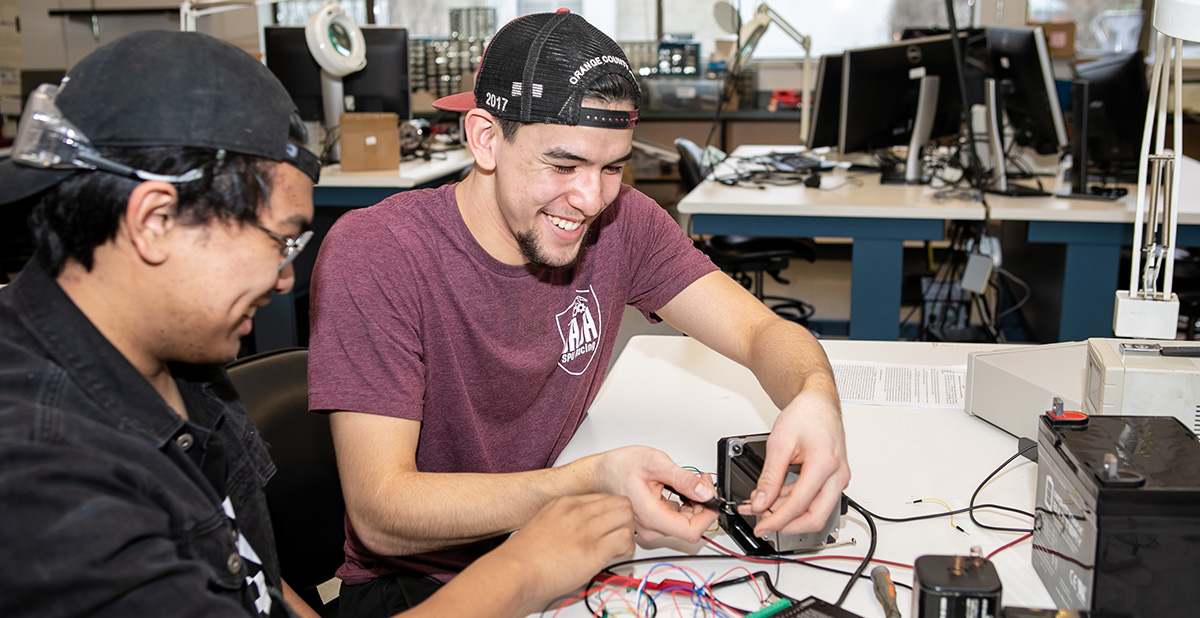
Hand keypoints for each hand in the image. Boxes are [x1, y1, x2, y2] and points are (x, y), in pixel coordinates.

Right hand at [490, 494, 634, 603]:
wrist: (514, 570)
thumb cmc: (524, 556)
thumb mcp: (543, 524)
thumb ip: (563, 523)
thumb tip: (576, 534)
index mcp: (565, 503)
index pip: (604, 497)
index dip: (611, 512)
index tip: (610, 525)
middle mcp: (578, 511)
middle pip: (620, 502)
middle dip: (625, 519)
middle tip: (619, 534)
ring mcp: (587, 528)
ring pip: (627, 516)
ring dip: (627, 532)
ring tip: (618, 547)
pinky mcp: (594, 549)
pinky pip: (625, 539)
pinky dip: (626, 548)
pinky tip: (615, 556)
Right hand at [592, 446, 718, 542]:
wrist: (599, 473)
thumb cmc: (619, 467)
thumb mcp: (655, 463)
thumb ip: (682, 479)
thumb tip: (704, 492)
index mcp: (651, 516)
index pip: (691, 532)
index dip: (707, 516)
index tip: (711, 498)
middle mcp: (650, 528)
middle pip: (690, 527)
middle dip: (702, 504)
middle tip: (700, 480)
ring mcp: (650, 528)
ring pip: (684, 523)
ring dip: (693, 503)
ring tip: (688, 481)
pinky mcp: (651, 523)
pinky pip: (675, 519)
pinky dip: (683, 504)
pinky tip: (677, 488)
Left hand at [744, 387, 849, 536]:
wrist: (819, 403)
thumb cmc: (806, 415)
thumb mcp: (779, 443)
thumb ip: (770, 477)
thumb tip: (761, 502)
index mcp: (825, 464)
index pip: (800, 504)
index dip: (777, 520)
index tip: (761, 526)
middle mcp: (838, 475)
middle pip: (815, 517)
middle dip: (786, 525)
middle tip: (763, 523)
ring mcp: (839, 478)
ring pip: (815, 511)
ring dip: (787, 513)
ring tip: (761, 506)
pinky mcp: (835, 480)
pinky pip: (815, 499)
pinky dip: (794, 503)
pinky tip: (774, 498)